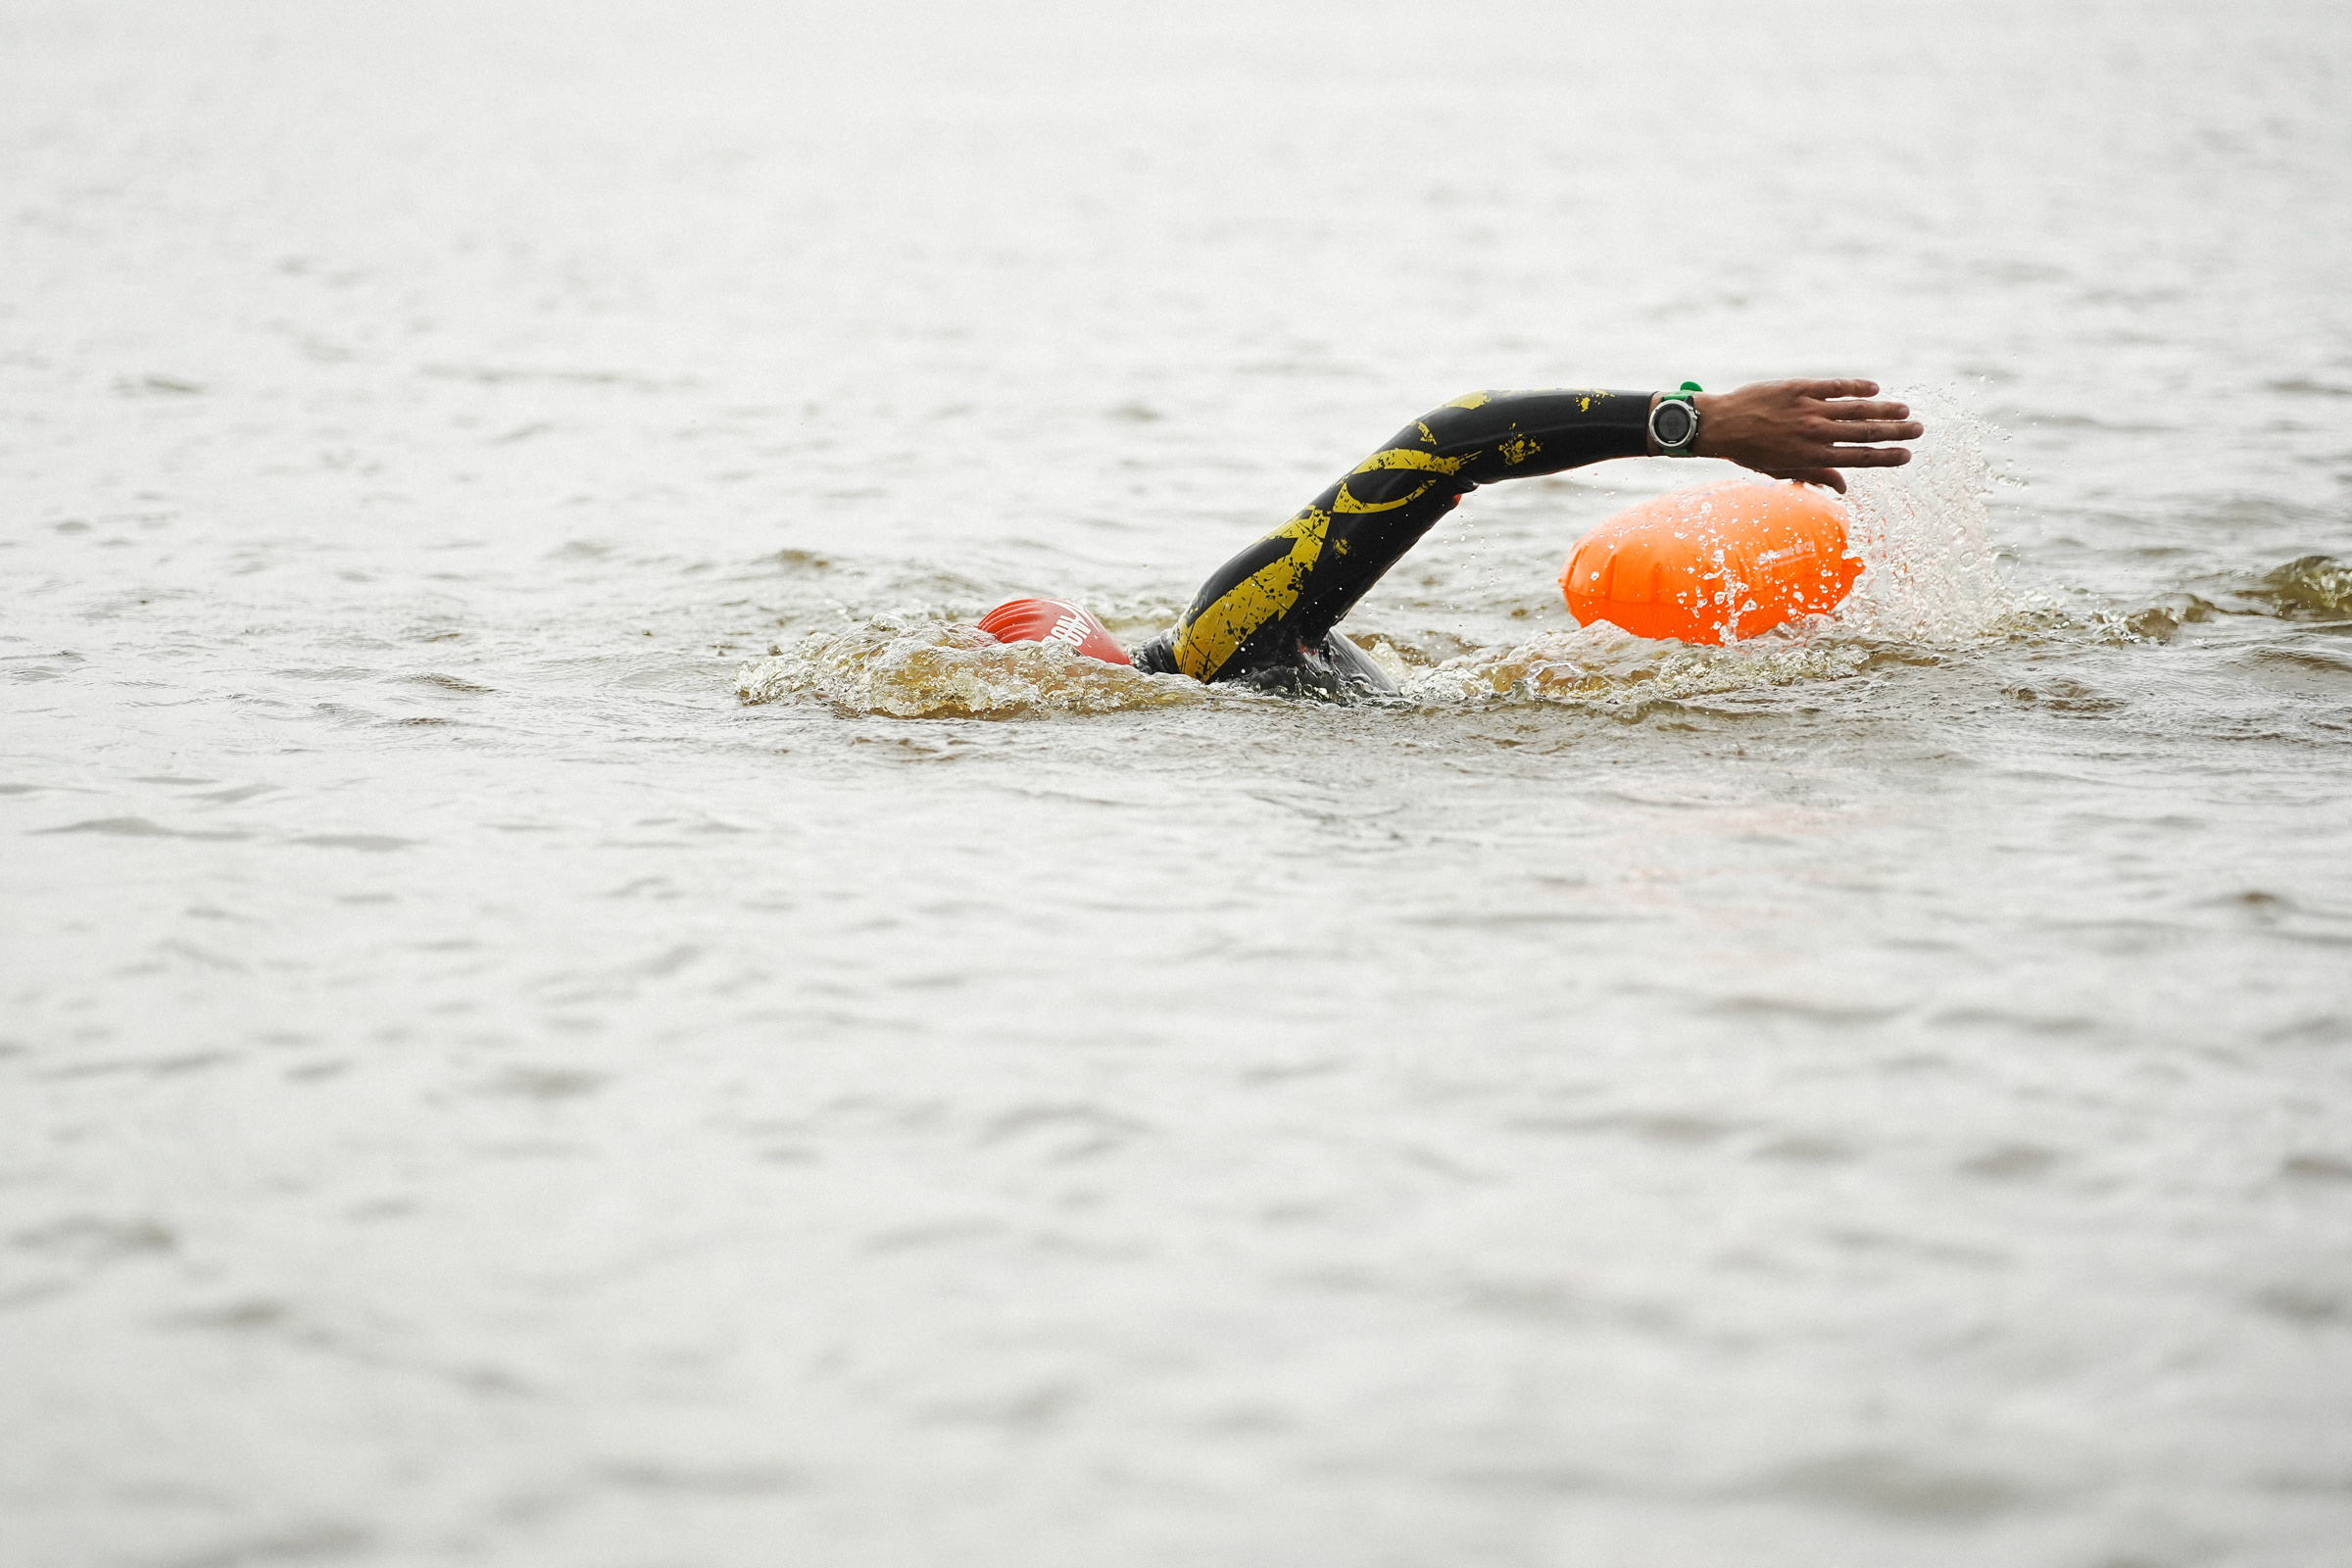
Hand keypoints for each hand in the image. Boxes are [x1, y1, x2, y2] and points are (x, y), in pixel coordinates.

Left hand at [1666, 379, 1922, 493]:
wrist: (1721, 425)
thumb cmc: (1750, 451)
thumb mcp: (1780, 471)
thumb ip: (1815, 476)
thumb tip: (1844, 488)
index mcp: (1811, 457)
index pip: (1858, 458)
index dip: (1885, 457)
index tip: (1907, 455)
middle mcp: (1814, 434)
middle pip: (1865, 433)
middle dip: (1895, 432)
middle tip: (1919, 430)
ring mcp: (1808, 410)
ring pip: (1855, 409)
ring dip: (1883, 409)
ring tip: (1905, 410)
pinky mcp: (1799, 388)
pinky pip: (1834, 386)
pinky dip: (1856, 387)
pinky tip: (1875, 388)